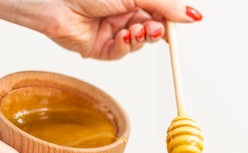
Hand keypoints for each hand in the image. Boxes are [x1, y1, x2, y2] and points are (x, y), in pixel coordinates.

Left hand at [0, 0, 202, 59]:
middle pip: (151, 28)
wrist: (56, 3)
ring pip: (138, 42)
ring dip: (141, 37)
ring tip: (136, 29)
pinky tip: (123, 36)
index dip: (172, 18)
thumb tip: (191, 14)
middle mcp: (123, 14)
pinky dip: (125, 46)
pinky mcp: (101, 48)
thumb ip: (164, 5)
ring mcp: (112, 31)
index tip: (186, 22)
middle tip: (157, 28)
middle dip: (156, 29)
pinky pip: (122, 52)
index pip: (159, 11)